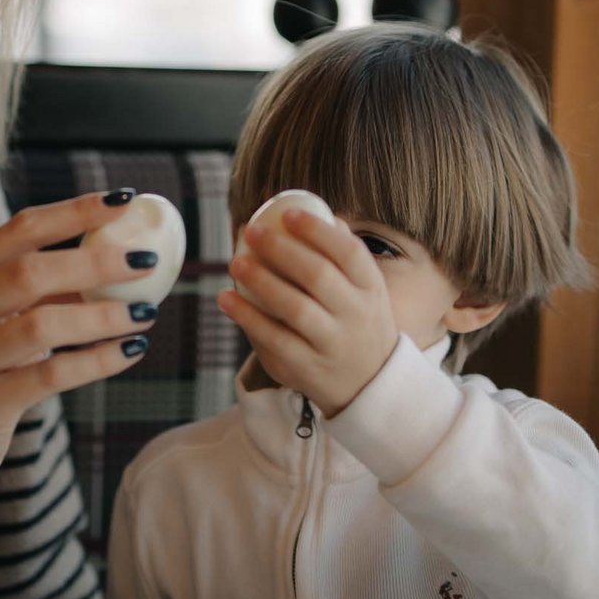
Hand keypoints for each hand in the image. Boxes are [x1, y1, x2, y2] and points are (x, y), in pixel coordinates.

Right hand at [0, 190, 157, 515]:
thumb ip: (41, 291)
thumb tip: (118, 256)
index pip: (20, 230)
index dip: (75, 212)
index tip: (124, 201)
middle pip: (29, 272)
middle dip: (94, 262)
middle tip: (145, 264)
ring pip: (41, 325)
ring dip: (102, 316)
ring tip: (144, 313)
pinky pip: (50, 376)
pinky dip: (98, 360)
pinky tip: (130, 350)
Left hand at [218, 208, 396, 416]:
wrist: (369, 385)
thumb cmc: (357, 323)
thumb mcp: (364, 290)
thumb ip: (340, 256)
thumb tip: (309, 212)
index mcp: (371, 289)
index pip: (349, 253)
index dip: (318, 231)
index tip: (288, 214)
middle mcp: (356, 316)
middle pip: (318, 277)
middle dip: (281, 250)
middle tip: (252, 232)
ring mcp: (332, 345)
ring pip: (295, 309)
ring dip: (261, 282)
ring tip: (235, 262)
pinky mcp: (306, 369)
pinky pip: (274, 340)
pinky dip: (248, 317)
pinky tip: (227, 298)